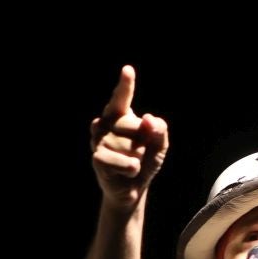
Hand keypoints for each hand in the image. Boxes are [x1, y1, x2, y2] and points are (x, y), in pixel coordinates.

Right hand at [89, 65, 168, 207]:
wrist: (133, 188)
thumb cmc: (146, 161)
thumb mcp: (160, 144)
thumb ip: (159, 128)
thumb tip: (147, 118)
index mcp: (121, 117)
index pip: (121, 99)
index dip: (124, 85)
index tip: (127, 70)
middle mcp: (106, 125)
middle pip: (132, 125)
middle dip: (142, 140)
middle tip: (140, 154)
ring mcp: (99, 141)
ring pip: (128, 146)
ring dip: (138, 159)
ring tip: (131, 166)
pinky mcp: (97, 158)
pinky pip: (122, 161)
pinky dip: (130, 170)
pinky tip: (126, 173)